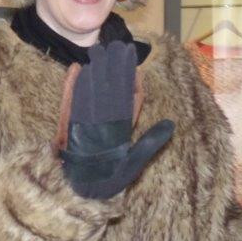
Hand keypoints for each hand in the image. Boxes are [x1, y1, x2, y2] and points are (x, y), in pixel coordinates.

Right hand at [58, 41, 172, 198]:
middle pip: (109, 90)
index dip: (131, 81)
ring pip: (91, 92)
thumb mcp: (135, 162)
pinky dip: (71, 87)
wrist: (85, 193)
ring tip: (96, 52)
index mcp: (122, 127)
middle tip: (115, 46)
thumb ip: (150, 142)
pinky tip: (74, 69)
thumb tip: (171, 125)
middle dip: (112, 69)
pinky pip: (71, 103)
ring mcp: (86, 122)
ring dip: (93, 72)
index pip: (128, 99)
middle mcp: (104, 121)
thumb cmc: (111, 181)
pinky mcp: (69, 126)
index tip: (134, 63)